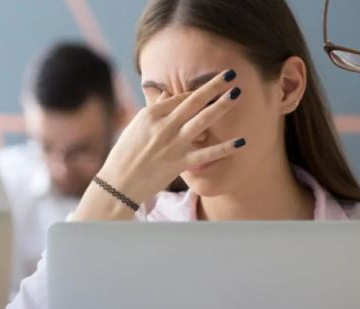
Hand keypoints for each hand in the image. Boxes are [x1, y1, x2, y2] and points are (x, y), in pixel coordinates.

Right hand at [96, 69, 246, 203]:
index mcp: (151, 115)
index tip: (213, 83)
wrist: (119, 184)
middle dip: (213, 86)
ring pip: (202, 121)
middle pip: (193, 101)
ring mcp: (173, 144)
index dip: (198, 90)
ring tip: (236, 94)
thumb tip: (165, 94)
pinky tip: (241, 141)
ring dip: (220, 106)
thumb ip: (154, 110)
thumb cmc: (125, 154)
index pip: (179, 98)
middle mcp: (163, 126)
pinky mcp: (180, 163)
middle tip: (231, 74)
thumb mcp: (136, 127)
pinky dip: (224, 148)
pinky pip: (206, 154)